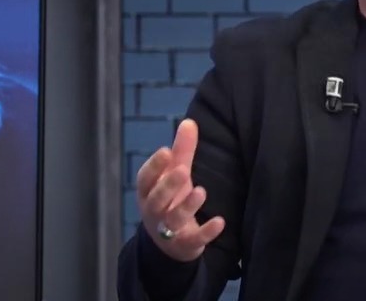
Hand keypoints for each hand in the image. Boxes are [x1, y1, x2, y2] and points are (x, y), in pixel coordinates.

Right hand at [136, 119, 225, 261]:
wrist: (169, 243)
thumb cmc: (171, 199)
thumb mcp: (175, 174)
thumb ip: (181, 150)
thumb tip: (189, 121)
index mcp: (148, 192)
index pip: (145, 179)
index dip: (154, 166)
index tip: (166, 151)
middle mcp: (154, 212)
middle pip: (157, 199)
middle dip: (168, 185)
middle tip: (182, 170)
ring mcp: (168, 230)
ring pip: (173, 220)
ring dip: (186, 206)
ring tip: (201, 191)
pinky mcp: (185, 245)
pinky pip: (194, 240)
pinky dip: (206, 232)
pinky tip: (220, 222)